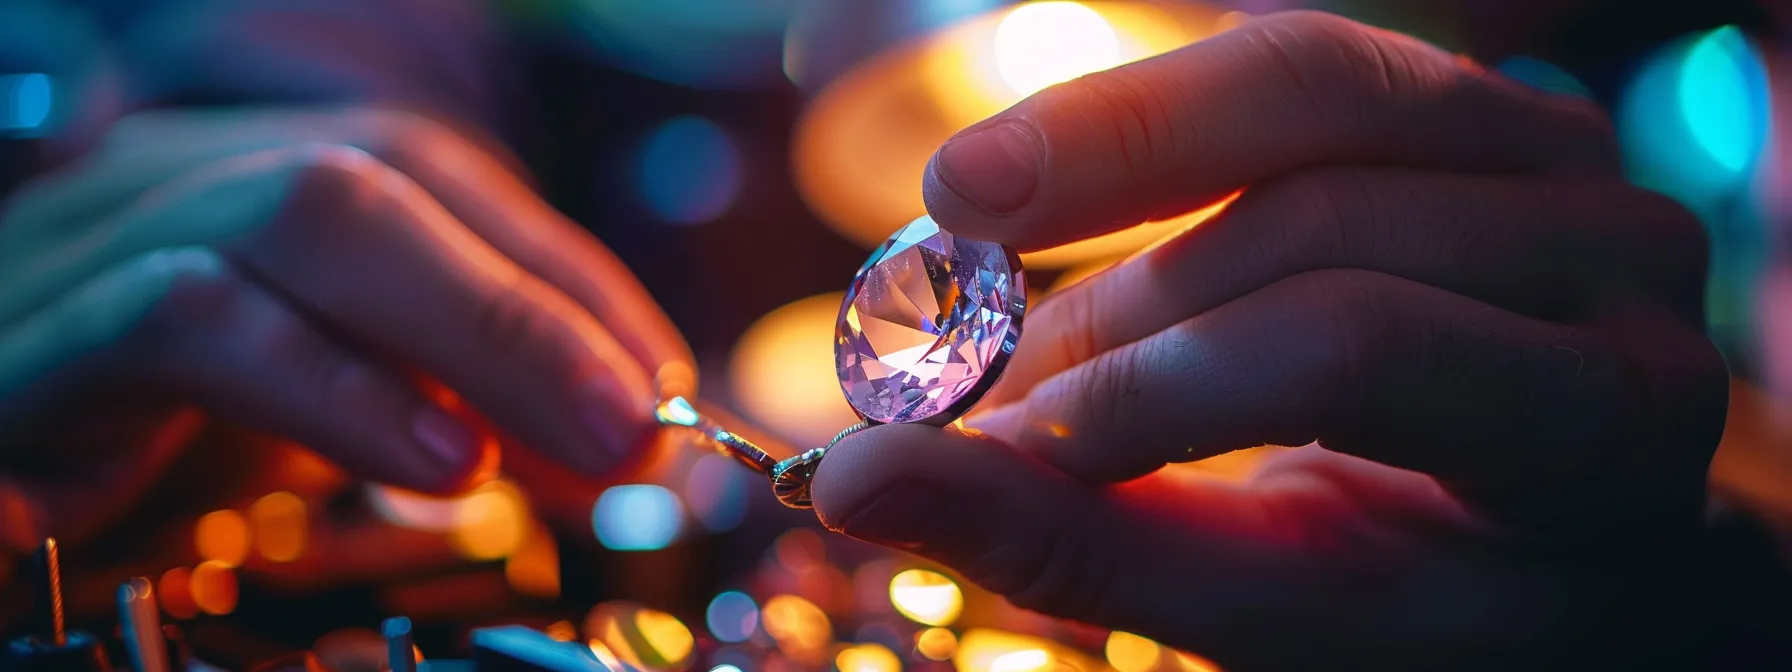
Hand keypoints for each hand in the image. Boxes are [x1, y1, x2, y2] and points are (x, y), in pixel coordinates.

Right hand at [0, 108, 689, 546]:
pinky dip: (193, 408)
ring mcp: (99, 260)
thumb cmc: (173, 386)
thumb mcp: (354, 373)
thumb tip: (631, 439)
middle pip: (361, 198)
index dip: (578, 292)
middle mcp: (204, 190)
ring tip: (466, 461)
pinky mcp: (18, 357)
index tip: (672, 396)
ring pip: (237, 260)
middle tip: (627, 432)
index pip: (462, 197)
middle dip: (511, 317)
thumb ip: (477, 386)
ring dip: (366, 366)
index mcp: (296, 179)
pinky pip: (97, 348)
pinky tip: (270, 481)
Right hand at [812, 12, 1728, 668]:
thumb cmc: (1423, 595)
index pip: (1362, 349)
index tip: (996, 446)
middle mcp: (1620, 258)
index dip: (1151, 384)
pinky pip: (1298, 61)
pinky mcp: (1475, 102)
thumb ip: (1087, 547)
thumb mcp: (1272, 607)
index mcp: (1601, 425)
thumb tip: (862, 488)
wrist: (1546, 527)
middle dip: (1115, 288)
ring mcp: (1560, 155)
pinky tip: (1061, 176)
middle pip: (1325, 202)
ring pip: (1312, 81)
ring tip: (988, 240)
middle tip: (959, 342)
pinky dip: (1157, 112)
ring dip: (1115, 158)